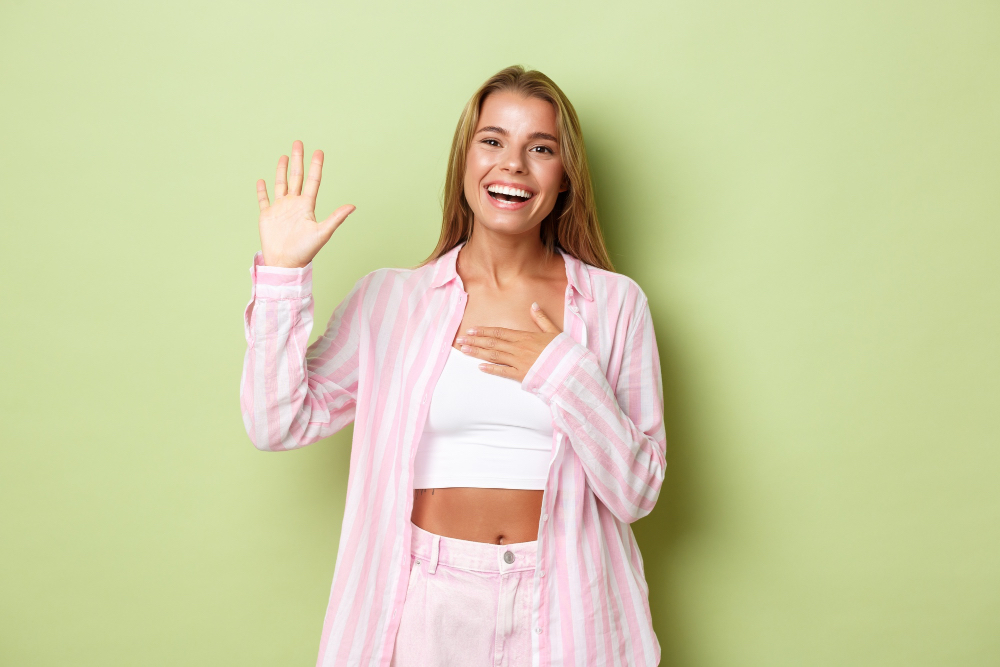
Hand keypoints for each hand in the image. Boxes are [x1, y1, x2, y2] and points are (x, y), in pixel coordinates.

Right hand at [255, 140, 355, 267]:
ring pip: (281, 184)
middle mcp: (294, 204)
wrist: (285, 263)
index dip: (316, 166)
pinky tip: (261, 180)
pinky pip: (264, 199)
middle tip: (298, 142)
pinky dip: (262, 190)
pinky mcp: (267, 216)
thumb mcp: (322, 233)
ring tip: (284, 156)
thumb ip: (336, 218)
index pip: (313, 181)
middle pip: (296, 177)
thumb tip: (353, 206)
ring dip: (282, 170)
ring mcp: (280, 209)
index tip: (318, 151)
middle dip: (298, 160)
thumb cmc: (305, 251)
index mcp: (307, 206)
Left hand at [454, 302, 561, 381]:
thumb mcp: (554, 331)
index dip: (484, 331)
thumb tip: (534, 305)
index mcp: (525, 337)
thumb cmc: (563, 350)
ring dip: (477, 353)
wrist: (571, 368)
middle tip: (460, 341)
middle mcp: (519, 348)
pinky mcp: (522, 375)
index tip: (471, 330)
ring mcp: (519, 362)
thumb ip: (541, 319)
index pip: (500, 333)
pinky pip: (503, 372)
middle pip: (492, 344)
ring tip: (464, 350)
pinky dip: (491, 370)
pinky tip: (480, 368)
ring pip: (494, 356)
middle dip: (475, 341)